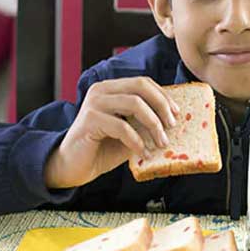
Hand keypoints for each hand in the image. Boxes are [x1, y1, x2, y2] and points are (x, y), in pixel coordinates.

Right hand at [44, 77, 179, 188]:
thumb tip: (173, 120)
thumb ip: (144, 122)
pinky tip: (143, 153)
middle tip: (172, 125)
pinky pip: (122, 127)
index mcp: (111, 88)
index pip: (143, 82)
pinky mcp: (89, 119)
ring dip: (153, 124)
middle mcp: (101, 90)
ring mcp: (94, 103)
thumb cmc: (102, 149)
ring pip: (134, 103)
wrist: (71, 167)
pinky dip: (137, 141)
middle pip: (141, 87)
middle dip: (161, 105)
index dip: (163, 95)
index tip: (177, 113)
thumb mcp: (129, 132)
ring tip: (161, 142)